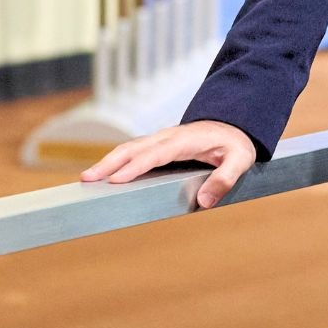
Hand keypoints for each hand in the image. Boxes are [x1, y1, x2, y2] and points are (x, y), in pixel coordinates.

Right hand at [80, 120, 257, 209]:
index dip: (136, 165)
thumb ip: (225, 179)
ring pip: (129, 148)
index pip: (157, 153)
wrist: (233, 125)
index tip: (116, 179)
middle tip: (87, 179)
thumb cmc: (235, 144)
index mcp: (186, 140)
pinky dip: (115, 161)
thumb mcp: (241, 160)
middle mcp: (169, 136)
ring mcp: (161, 139)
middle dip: (110, 162)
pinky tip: (104, 175)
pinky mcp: (157, 146)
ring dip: (108, 161)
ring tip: (87, 179)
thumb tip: (204, 202)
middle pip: (135, 147)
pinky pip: (133, 152)